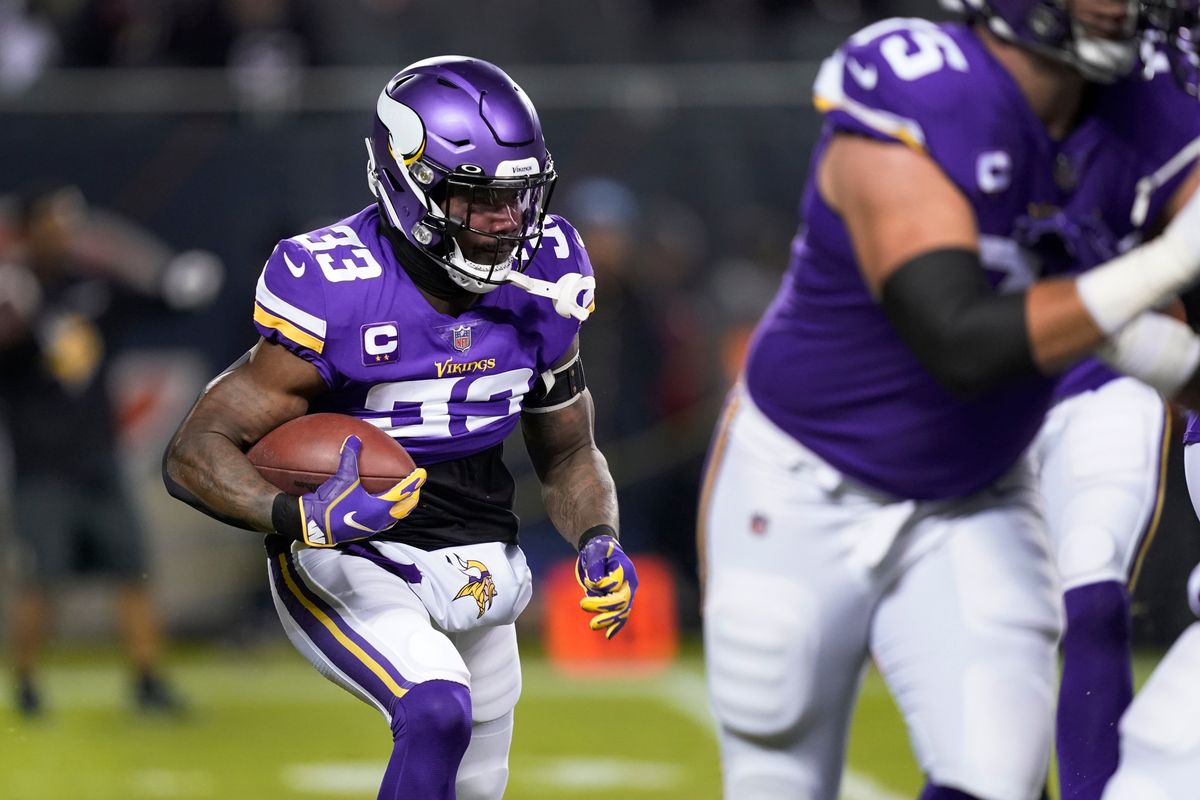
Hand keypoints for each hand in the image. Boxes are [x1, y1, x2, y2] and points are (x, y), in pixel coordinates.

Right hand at [298, 436, 425, 547]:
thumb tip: (354, 439)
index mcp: (380, 506)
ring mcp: (372, 528)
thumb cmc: (331, 503)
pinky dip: (387, 514)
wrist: (314, 526)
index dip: (414, 481)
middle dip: (411, 497)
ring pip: (394, 518)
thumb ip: (350, 457)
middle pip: (404, 508)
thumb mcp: (342, 478)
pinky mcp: (362, 532)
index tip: (422, 473)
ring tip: (402, 499)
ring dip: (400, 508)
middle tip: (414, 487)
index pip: (404, 492)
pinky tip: (378, 509)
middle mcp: (380, 519)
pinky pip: (382, 523)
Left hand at [575, 532, 637, 638]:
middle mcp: (630, 583)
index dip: (602, 584)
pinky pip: (621, 615)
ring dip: (608, 620)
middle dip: (602, 606)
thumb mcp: (594, 553)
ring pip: (622, 611)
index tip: (588, 581)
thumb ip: (595, 567)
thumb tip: (594, 584)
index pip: (616, 582)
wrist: (605, 552)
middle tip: (582, 605)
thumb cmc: (599, 550)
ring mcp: (628, 593)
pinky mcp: (622, 601)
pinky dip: (615, 625)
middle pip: (620, 600)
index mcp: (625, 568)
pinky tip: (608, 635)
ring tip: (592, 625)